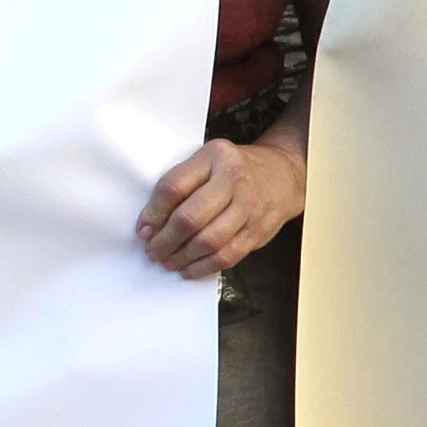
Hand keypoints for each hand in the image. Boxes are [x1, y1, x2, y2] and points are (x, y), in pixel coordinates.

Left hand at [140, 137, 301, 279]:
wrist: (283, 174)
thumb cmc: (234, 169)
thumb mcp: (206, 161)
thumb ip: (179, 186)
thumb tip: (149, 227)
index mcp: (215, 157)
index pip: (174, 188)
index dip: (153, 214)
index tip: (143, 231)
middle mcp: (235, 180)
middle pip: (191, 218)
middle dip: (165, 241)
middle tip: (153, 252)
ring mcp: (250, 206)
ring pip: (209, 241)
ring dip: (183, 257)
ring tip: (169, 261)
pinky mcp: (259, 230)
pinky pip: (228, 255)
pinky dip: (204, 267)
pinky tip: (190, 269)